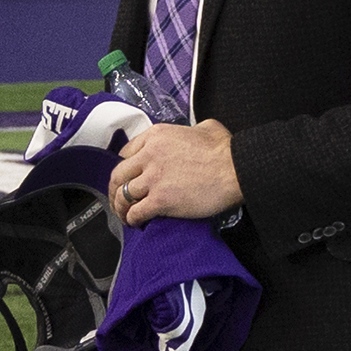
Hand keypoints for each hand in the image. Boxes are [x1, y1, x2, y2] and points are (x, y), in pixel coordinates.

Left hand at [110, 119, 241, 225]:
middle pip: (118, 175)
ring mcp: (153, 179)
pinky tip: (136, 223)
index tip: (127, 177)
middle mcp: (149, 155)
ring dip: (121, 208)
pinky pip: (136, 212)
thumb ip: (191, 129)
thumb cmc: (225, 150)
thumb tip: (195, 133)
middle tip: (117, 198)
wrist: (235, 170)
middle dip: (115, 189)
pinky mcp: (161, 200)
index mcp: (156, 136)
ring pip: (123, 195)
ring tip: (125, 215)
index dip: (125, 167)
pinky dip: (133, 219)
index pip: (126, 152)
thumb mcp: (206, 127)